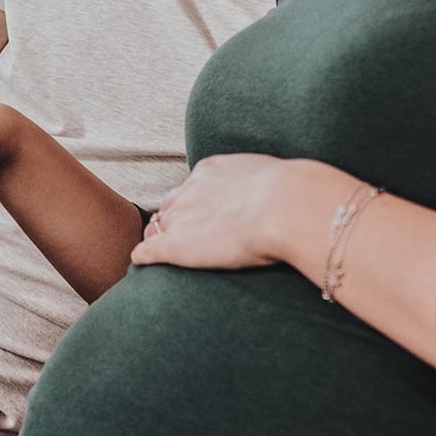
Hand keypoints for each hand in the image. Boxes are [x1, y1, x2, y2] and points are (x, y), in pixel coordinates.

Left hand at [131, 154, 358, 270]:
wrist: (288, 206)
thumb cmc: (295, 195)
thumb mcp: (279, 179)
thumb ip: (273, 188)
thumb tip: (296, 196)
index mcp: (213, 172)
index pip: (192, 188)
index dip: (194, 204)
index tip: (200, 215)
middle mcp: (191, 191)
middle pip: (171, 207)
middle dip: (173, 221)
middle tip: (175, 235)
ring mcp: (181, 218)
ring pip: (157, 228)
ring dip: (158, 239)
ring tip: (155, 253)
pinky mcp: (176, 246)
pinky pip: (148, 250)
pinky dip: (143, 257)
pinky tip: (139, 263)